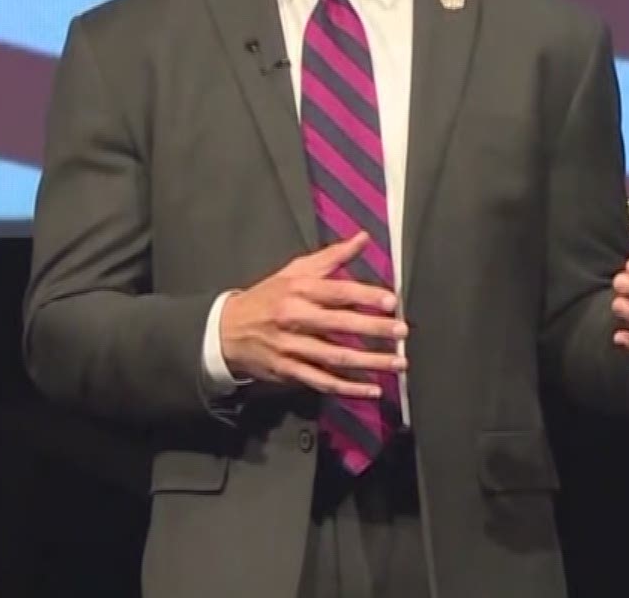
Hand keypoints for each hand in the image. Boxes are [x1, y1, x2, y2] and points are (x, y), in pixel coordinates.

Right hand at [219, 233, 407, 399]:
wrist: (226, 330)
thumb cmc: (267, 297)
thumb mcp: (294, 270)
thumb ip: (332, 256)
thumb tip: (362, 238)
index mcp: (298, 289)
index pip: (337, 291)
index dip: (366, 296)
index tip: (391, 301)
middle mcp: (294, 317)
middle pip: (340, 324)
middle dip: (374, 329)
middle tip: (402, 332)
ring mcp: (291, 347)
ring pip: (335, 357)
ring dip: (369, 362)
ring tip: (397, 363)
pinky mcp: (288, 370)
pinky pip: (322, 381)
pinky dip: (348, 388)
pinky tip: (372, 389)